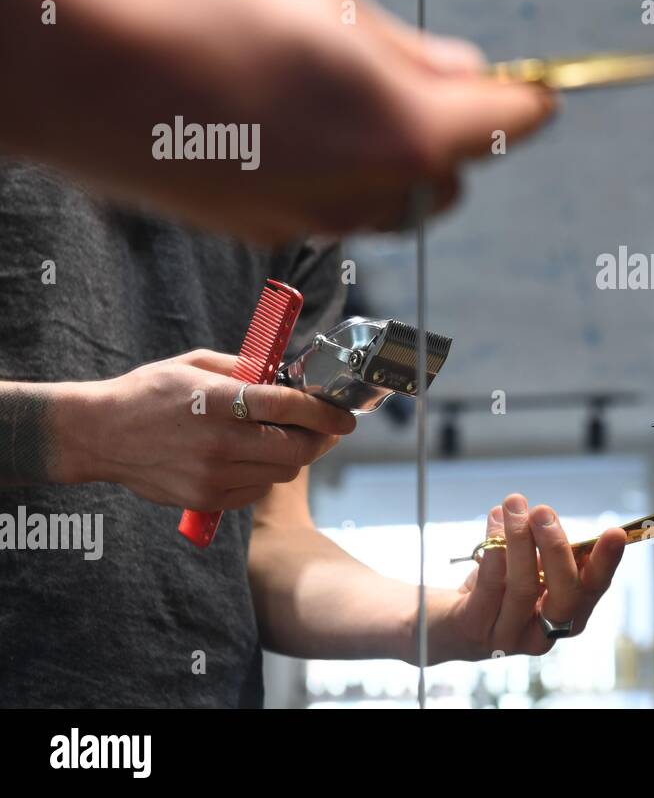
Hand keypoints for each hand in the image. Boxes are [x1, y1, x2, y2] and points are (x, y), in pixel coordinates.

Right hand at [2, 0, 554, 242]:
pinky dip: (335, 176)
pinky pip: (329, 211)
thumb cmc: (196, 4)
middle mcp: (369, 193)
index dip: (528, 98)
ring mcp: (311, 220)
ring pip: (390, 205)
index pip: (507, 121)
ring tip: (340, 97)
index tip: (536, 87)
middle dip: (454, 137)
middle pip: (451, 180)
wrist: (70, 59)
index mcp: (407, 128)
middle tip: (422, 81)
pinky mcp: (260, 229)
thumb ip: (406, 48)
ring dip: (393, 161)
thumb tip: (460, 71)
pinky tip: (286, 125)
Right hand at [65, 350, 354, 509]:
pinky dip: (266, 474)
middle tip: (327, 430)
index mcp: (220, 401)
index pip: (290, 407)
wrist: (99, 434)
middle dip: (320, 439)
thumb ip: (244, 369)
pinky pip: (256, 489)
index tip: (344, 416)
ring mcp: (213, 475)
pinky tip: (255, 457)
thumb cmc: (149, 393)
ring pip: (281, 472)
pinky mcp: (206, 498)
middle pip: (296, 449)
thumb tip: (284, 375)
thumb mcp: (196, 363)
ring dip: (293, 457)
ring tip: (288, 439)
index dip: (325, 412)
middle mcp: (220, 442)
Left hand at [427, 494, 626, 659]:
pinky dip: (494, 549)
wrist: (442, 622)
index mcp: (565, 616)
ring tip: (515, 504)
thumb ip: (547, 552)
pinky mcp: (474, 629)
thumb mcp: (529, 569)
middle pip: (564, 595)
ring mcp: (508, 637)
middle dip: (557, 548)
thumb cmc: (494, 589)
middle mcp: (542, 634)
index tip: (616, 532)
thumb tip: (552, 519)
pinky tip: (495, 520)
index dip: (606, 562)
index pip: (592, 589)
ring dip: (520, 538)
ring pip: (523, 587)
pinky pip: (489, 586)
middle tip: (544, 512)